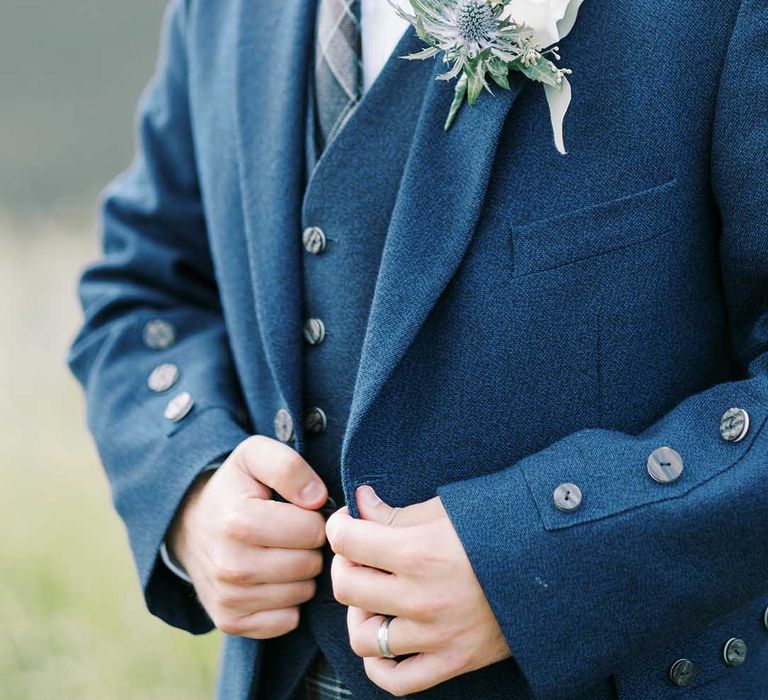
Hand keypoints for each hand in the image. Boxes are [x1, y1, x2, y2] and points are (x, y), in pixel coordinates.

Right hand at [168, 435, 327, 638]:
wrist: (190, 523)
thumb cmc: (235, 488)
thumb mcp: (255, 455)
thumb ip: (288, 466)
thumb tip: (317, 499)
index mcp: (239, 522)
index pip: (312, 531)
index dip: (313, 518)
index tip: (298, 512)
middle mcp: (230, 565)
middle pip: (309, 565)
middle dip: (309, 547)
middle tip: (291, 533)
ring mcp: (228, 598)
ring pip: (301, 594)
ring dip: (301, 574)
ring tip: (281, 552)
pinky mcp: (229, 621)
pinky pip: (287, 621)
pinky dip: (289, 602)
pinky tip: (274, 579)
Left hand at [326, 487, 510, 695]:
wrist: (552, 566)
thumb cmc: (498, 529)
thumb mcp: (446, 511)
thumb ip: (396, 513)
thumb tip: (359, 504)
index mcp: (418, 552)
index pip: (347, 542)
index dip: (339, 527)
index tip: (347, 524)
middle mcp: (421, 597)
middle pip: (346, 588)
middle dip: (344, 566)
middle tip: (358, 558)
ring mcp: (435, 636)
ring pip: (363, 637)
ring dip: (360, 614)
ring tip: (374, 599)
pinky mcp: (452, 662)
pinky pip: (396, 681)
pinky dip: (380, 665)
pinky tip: (384, 641)